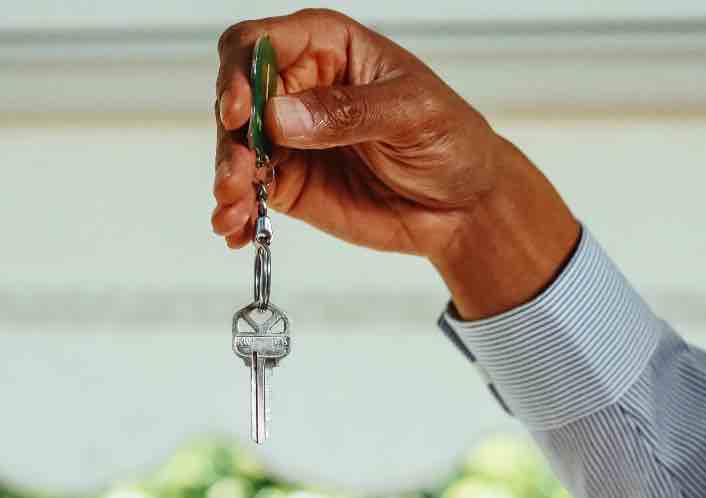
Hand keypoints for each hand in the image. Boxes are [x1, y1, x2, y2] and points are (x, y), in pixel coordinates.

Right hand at [213, 9, 579, 318]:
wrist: (463, 206)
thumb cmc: (450, 141)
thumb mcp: (411, 114)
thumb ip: (347, 112)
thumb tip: (280, 117)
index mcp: (328, 49)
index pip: (260, 44)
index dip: (240, 73)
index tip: (242, 112)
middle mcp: (299, 89)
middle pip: (237, 99)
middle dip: (231, 138)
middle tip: (238, 176)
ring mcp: (291, 139)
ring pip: (237, 149)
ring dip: (228, 178)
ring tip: (235, 210)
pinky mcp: (291, 183)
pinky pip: (251, 193)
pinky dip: (238, 211)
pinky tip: (236, 231)